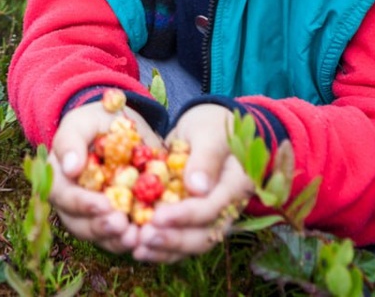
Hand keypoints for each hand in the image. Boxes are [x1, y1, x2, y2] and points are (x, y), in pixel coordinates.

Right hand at [49, 101, 159, 254]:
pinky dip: (132, 240)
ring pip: (99, 236)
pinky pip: (120, 237)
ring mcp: (93, 214)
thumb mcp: (82, 121)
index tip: (104, 205)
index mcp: (59, 178)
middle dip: (100, 228)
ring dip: (116, 240)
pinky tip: (147, 237)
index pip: (64, 196)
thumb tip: (70, 168)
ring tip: (136, 237)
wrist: (121, 125)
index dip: (82, 204)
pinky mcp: (116, 219)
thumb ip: (71, 140)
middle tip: (122, 225)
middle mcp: (72, 202)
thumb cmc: (95, 121)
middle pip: (79, 224)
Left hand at [132, 103, 253, 262]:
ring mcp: (211, 216)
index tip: (158, 217)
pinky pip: (180, 238)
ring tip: (138, 249)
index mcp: (236, 185)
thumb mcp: (210, 132)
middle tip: (144, 238)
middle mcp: (226, 207)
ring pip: (191, 242)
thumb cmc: (212, 125)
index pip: (212, 208)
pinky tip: (138, 248)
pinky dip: (161, 246)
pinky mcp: (193, 219)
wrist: (210, 128)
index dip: (185, 215)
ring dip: (165, 249)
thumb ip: (206, 158)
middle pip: (204, 235)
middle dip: (173, 240)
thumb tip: (197, 188)